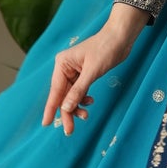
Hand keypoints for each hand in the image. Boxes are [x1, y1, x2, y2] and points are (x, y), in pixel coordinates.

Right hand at [42, 14, 140, 134]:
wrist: (121, 37)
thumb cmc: (106, 49)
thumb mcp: (92, 71)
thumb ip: (78, 90)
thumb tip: (66, 108)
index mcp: (62, 64)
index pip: (55, 91)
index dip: (51, 108)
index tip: (45, 123)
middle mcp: (65, 68)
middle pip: (62, 95)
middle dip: (67, 112)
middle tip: (70, 130)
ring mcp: (75, 71)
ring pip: (71, 95)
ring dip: (76, 106)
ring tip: (86, 116)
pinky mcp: (84, 74)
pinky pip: (79, 91)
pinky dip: (83, 98)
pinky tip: (89, 102)